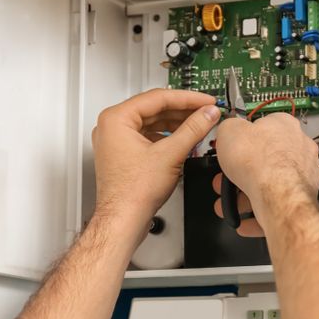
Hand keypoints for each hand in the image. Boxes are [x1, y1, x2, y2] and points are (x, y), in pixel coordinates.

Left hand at [92, 89, 219, 228]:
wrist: (123, 220)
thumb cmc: (133, 192)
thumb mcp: (171, 154)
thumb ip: (193, 129)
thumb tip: (207, 114)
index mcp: (116, 119)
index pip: (157, 97)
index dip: (187, 98)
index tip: (205, 101)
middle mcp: (112, 127)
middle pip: (154, 109)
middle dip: (183, 111)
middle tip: (205, 111)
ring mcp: (116, 141)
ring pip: (152, 123)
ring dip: (176, 124)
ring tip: (198, 125)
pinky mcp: (123, 154)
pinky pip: (147, 136)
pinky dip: (166, 137)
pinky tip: (183, 140)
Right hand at [213, 113, 318, 235]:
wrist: (277, 194)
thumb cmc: (260, 161)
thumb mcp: (229, 130)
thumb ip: (230, 128)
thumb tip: (228, 129)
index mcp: (285, 126)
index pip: (264, 128)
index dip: (243, 141)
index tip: (232, 150)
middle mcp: (299, 148)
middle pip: (265, 160)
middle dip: (241, 174)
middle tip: (226, 181)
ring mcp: (304, 174)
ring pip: (271, 185)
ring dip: (246, 197)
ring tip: (230, 205)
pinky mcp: (302, 198)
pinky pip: (278, 206)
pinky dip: (259, 214)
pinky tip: (244, 222)